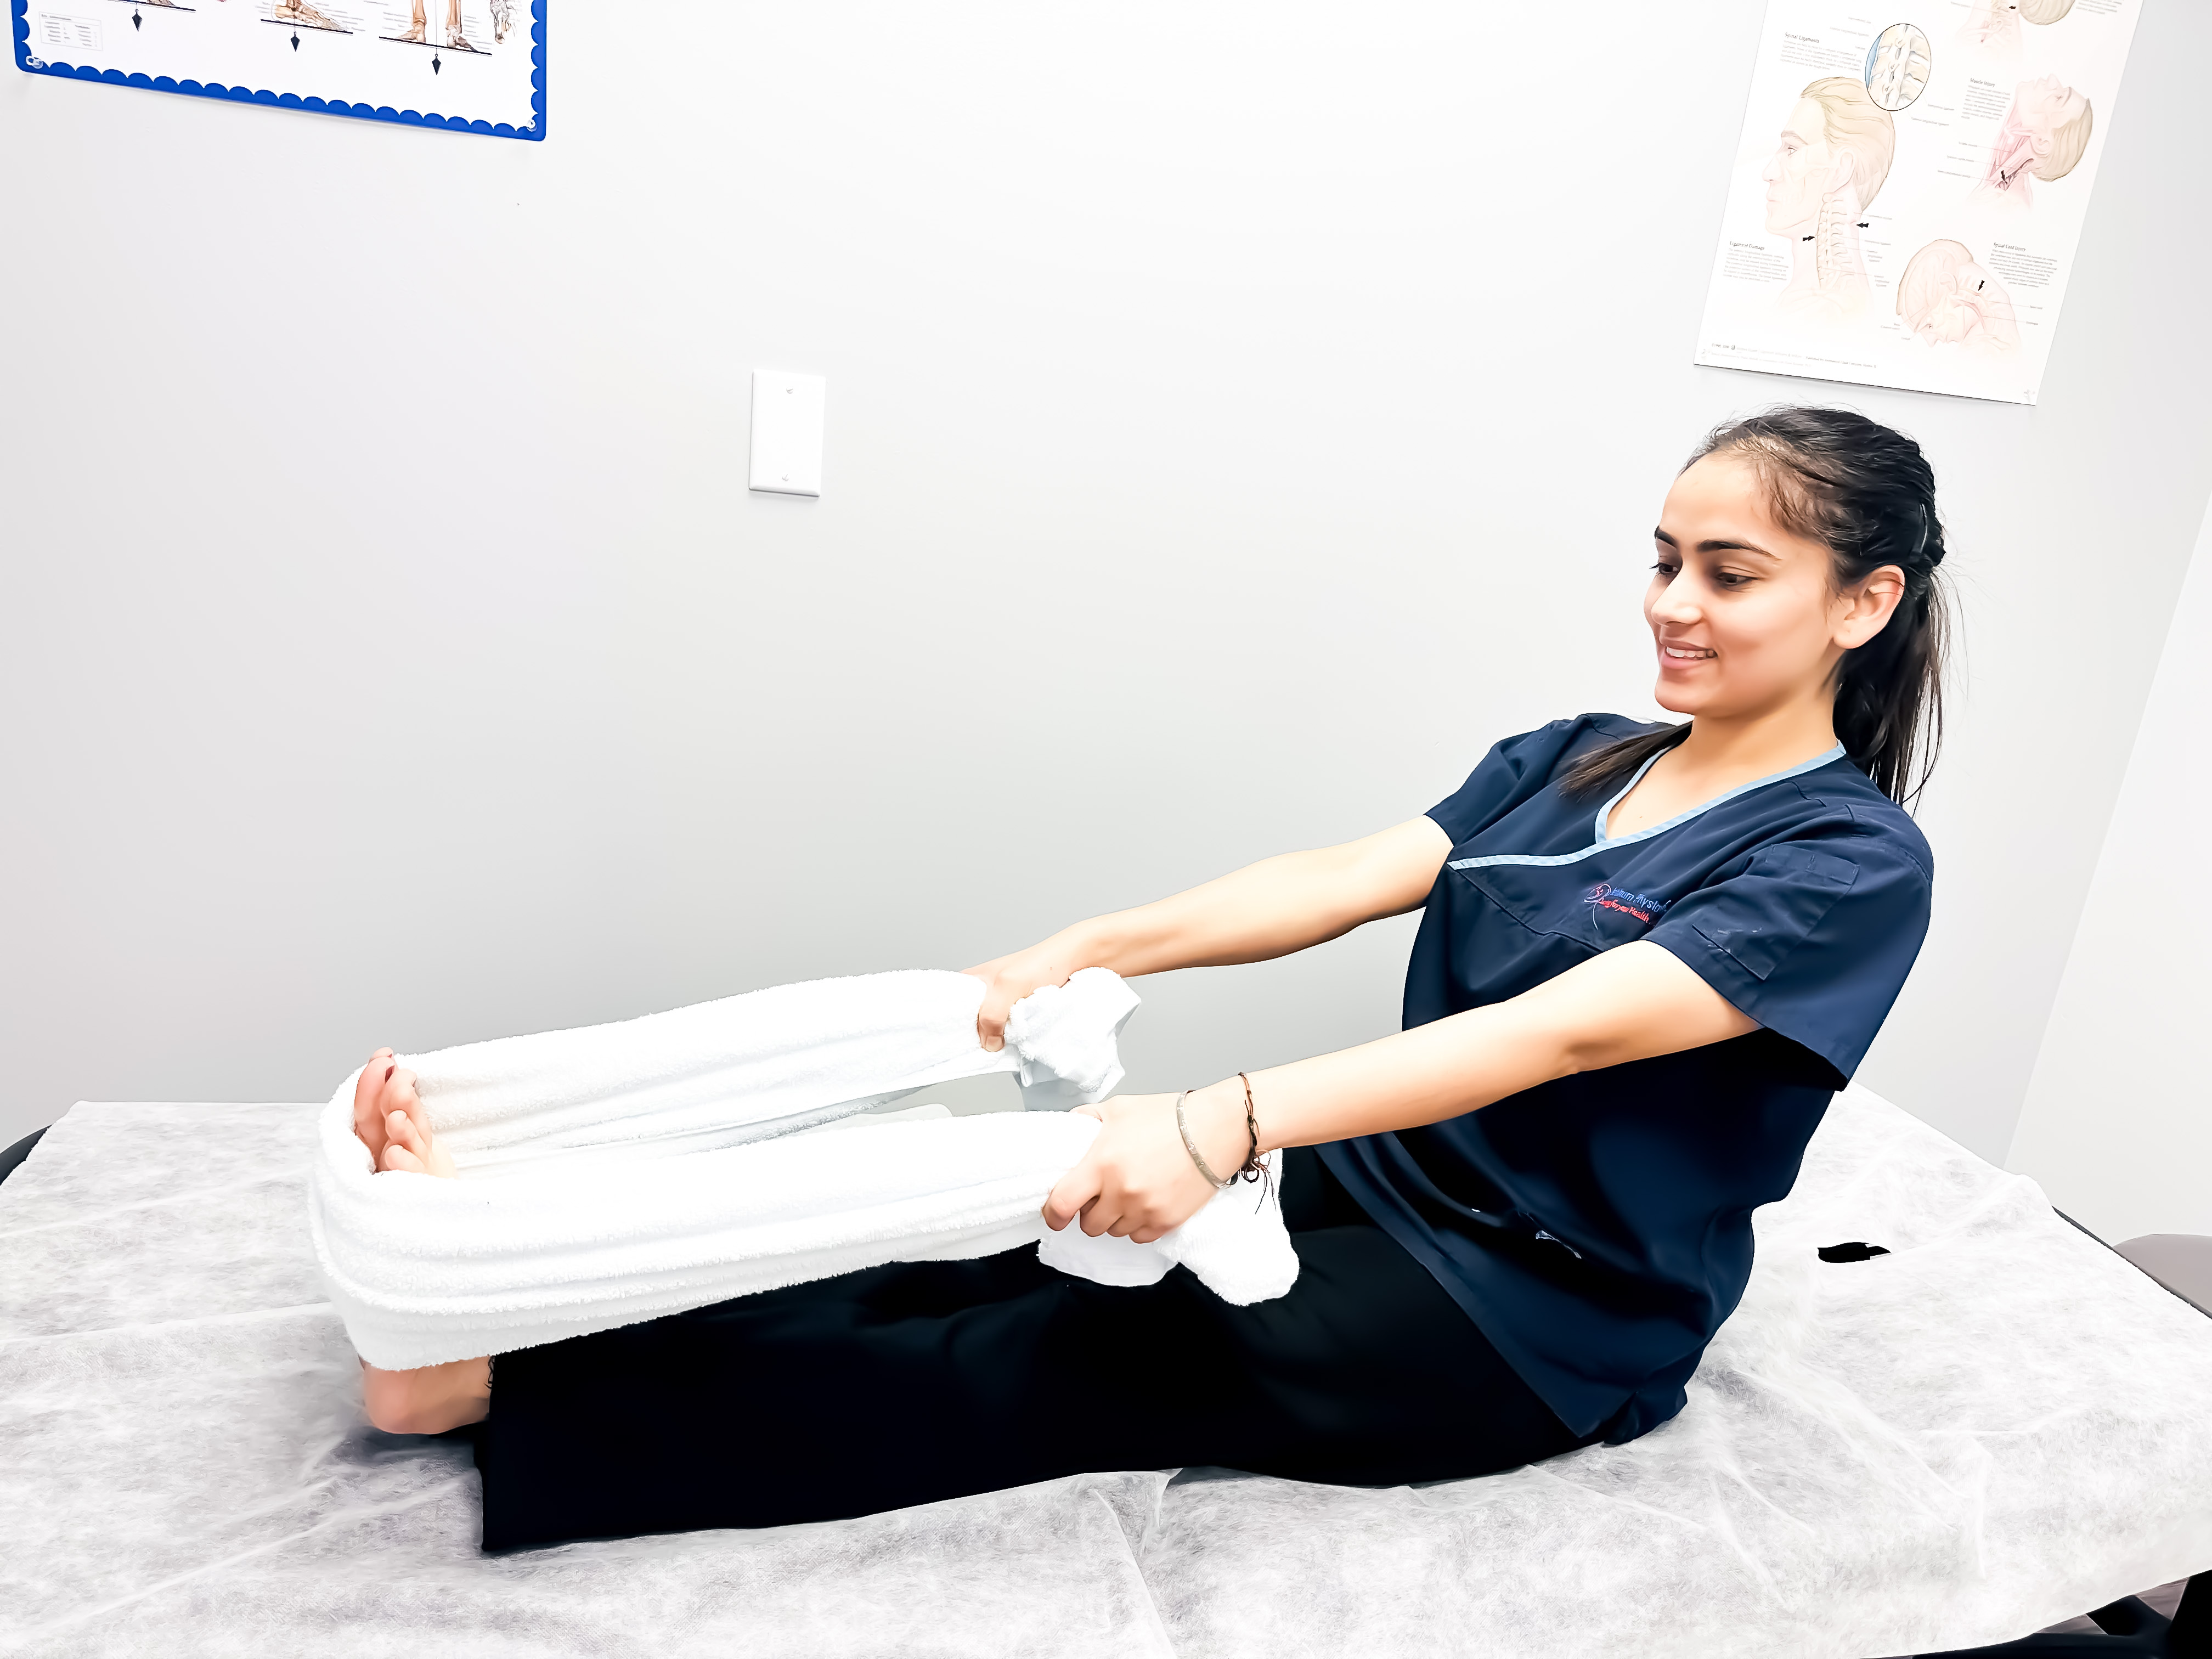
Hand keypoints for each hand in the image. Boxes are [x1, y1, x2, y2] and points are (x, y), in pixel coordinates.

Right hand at [962, 945, 1078, 1052]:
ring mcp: (1001, 1005)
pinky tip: (1014, 1043)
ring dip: (997, 1038)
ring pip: (991, 1031)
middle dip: (976, 1036)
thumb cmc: (1039, 964)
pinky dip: (1011, 1038)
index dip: (952, 1025)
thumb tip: (989, 1044)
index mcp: (972, 981)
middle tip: (982, 1047)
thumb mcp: (1008, 985)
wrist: (1072, 962)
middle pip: (970, 1023)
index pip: (951, 1007)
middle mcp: (984, 994)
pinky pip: (1008, 1033)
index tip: (954, 1042)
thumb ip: (992, 1014)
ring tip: (1000, 1045)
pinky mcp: (1017, 1016)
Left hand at [1042, 1084, 1248, 1243]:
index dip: (1052, 1213)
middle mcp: (1121, 1192)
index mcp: (1102, 1163)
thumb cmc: (1168, 1117)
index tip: (1053, 1214)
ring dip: (1114, 1218)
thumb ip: (1086, 1119)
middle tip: (1101, 1193)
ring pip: (1114, 1232)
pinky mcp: (1167, 1222)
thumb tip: (1068, 1131)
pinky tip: (1146, 1202)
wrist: (1215, 1129)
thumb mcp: (1118, 1108)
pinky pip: (1139, 1237)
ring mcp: (1145, 1210)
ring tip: (1129, 1192)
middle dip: (1089, 1211)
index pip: (1061, 1203)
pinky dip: (1138, 1225)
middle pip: (1088, 1224)